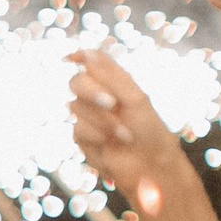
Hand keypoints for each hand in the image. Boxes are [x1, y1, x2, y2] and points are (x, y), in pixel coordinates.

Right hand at [70, 49, 192, 220]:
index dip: (80, 56)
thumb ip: (110, 75)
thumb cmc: (150, 131)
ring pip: (76, 107)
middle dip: (92, 92)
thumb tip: (86, 53)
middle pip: (76, 82)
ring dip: (102, 121)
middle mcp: (99, 97)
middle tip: (112, 104)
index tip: (70, 58)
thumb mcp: (135, 98)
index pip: (91, 61)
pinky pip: (78, 129)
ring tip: (124, 134)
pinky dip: (96, 136)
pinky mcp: (83, 138)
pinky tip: (110, 145)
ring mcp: (89, 118)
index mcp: (114, 82)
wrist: (150, 166)